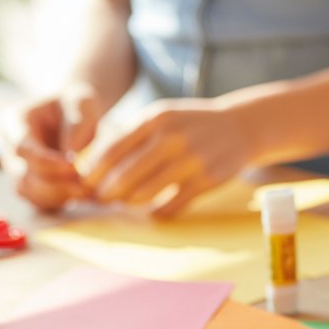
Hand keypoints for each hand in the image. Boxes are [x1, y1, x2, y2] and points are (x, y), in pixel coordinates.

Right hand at [2, 88, 100, 211]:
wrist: (75, 113)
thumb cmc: (77, 104)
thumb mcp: (81, 102)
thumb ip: (77, 125)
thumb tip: (71, 156)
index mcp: (15, 122)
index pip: (21, 147)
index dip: (47, 162)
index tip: (74, 167)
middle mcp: (10, 147)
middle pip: (21, 176)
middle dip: (55, 184)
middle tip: (85, 185)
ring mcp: (18, 168)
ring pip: (27, 193)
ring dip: (58, 196)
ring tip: (86, 191)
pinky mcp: (32, 184)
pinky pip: (39, 201)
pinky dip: (60, 202)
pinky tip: (81, 196)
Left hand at [84, 99, 254, 215]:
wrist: (241, 128)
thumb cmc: (191, 125)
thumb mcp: (162, 116)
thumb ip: (131, 134)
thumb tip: (93, 165)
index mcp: (156, 118)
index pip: (113, 149)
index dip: (94, 171)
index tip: (86, 183)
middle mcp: (173, 138)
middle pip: (125, 175)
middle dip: (107, 192)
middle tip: (101, 199)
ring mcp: (192, 160)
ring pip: (146, 193)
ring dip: (130, 202)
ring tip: (125, 203)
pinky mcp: (208, 181)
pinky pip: (171, 206)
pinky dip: (157, 212)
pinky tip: (154, 210)